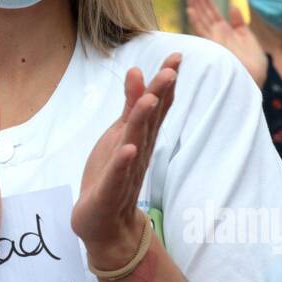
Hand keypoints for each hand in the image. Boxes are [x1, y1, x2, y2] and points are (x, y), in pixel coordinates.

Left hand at [72, 54, 179, 268]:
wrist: (105, 224)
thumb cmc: (112, 173)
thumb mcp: (120, 134)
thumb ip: (129, 105)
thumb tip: (137, 70)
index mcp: (140, 137)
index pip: (156, 107)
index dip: (165, 82)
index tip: (176, 56)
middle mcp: (138, 152)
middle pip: (150, 120)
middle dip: (160, 95)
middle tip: (171, 69)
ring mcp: (125, 172)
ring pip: (135, 142)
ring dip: (143, 121)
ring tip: (150, 99)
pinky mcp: (109, 192)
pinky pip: (117, 176)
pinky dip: (123, 162)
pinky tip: (128, 150)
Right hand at [186, 0, 265, 86]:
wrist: (254, 80)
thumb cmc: (253, 66)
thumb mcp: (250, 40)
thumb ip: (240, 24)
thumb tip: (234, 8)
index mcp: (225, 32)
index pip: (212, 11)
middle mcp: (216, 35)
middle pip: (205, 12)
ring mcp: (213, 41)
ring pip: (201, 18)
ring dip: (195, 4)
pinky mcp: (214, 47)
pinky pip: (202, 31)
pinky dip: (196, 20)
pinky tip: (191, 9)